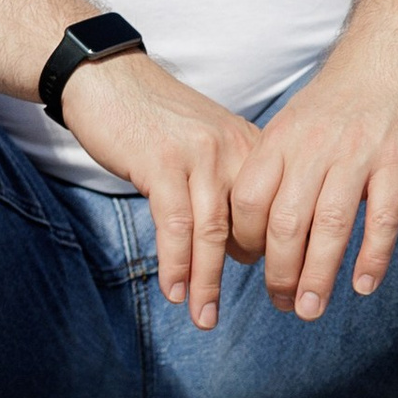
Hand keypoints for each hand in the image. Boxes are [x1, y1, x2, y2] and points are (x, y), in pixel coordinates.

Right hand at [60, 55, 266, 332]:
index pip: (280, 211)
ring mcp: (200, 157)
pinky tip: (176, 291)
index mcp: (252, 148)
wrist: (107, 78)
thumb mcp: (207, 148)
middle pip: (255, 226)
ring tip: (205, 319)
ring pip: (214, 234)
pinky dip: (176, 264)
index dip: (286, 252)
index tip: (291, 288)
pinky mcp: (162, 164)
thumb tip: (244, 250)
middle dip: (262, 275)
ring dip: (209, 282)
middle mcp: (234, 151)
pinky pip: (175, 226)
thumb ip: (229, 191)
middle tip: (268, 309)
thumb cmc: (155, 121)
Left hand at [231, 38, 397, 320]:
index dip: (246, 242)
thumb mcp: (295, 123)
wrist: (393, 52)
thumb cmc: (341, 99)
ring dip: (318, 275)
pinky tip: (363, 284)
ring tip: (311, 309)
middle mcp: (314, 148)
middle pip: (286, 222)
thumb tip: (257, 228)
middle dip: (279, 273)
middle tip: (283, 305)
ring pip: (331, 225)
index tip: (254, 268)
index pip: (249, 201)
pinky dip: (372, 255)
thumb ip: (277, 169)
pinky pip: (383, 217)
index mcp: (281, 140)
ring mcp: (358, 154)